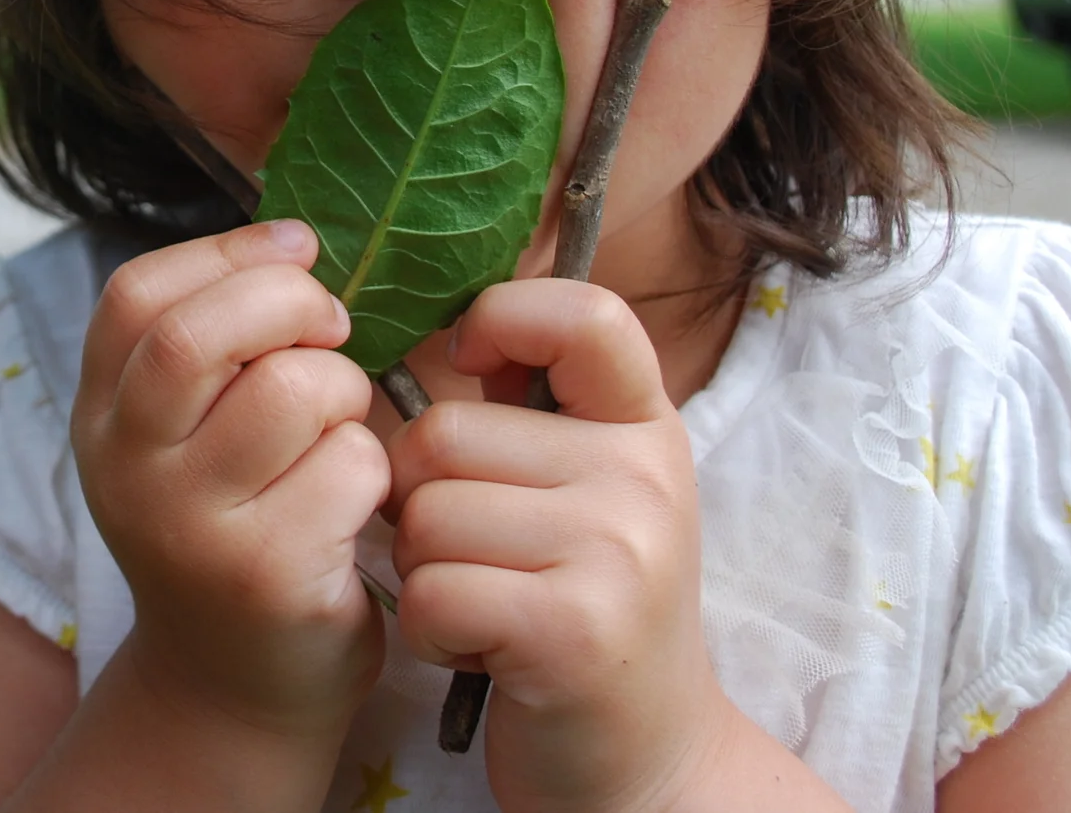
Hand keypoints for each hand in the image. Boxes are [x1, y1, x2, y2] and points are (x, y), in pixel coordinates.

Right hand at [73, 218, 391, 739]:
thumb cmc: (229, 526)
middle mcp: (126, 470)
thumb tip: (294, 238)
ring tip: (341, 428)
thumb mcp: (183, 435)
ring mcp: (190, 528)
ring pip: (294, 391)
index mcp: (101, 417)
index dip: (227, 253)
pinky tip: (354, 502)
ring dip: (347, 390)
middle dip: (290, 304)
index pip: (137, 295)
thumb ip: (213, 343)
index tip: (296, 250)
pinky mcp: (266, 576)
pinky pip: (349, 466)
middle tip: (333, 327)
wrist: (230, 688)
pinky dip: (373, 467)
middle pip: (196, 336)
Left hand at [386, 279, 732, 812]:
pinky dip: (431, 631)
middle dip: (424, 501)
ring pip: (423, 515)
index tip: (470, 361)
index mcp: (645, 426)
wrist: (648, 757)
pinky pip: (429, 593)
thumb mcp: (586, 489)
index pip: (584, 313)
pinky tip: (483, 650)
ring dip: (424, 571)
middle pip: (441, 434)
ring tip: (489, 605)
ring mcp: (616, 553)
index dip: (503, 316)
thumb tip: (444, 319)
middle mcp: (643, 478)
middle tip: (484, 559)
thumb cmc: (582, 606)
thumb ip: (527, 409)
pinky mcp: (570, 631)